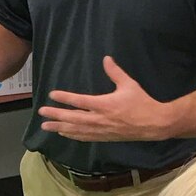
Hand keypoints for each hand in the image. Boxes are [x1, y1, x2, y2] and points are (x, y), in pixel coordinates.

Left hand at [38, 56, 172, 140]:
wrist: (154, 124)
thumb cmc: (142, 102)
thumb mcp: (129, 84)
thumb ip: (115, 72)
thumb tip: (106, 58)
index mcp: (105, 105)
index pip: (79, 101)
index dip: (65, 98)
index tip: (52, 95)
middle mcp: (100, 119)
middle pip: (73, 118)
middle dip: (56, 115)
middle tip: (41, 113)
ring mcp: (101, 130)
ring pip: (76, 130)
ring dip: (60, 128)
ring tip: (46, 126)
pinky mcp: (104, 137)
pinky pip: (84, 137)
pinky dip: (72, 135)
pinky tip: (63, 134)